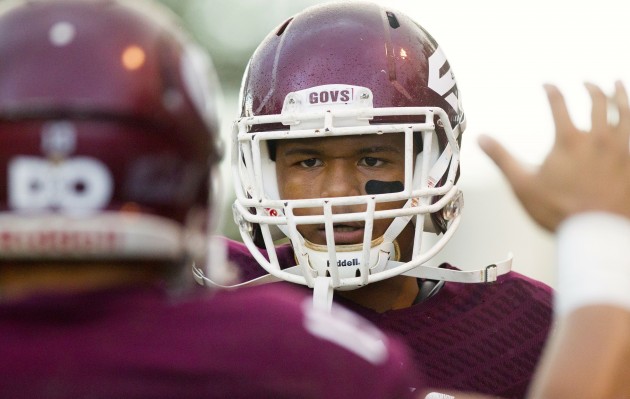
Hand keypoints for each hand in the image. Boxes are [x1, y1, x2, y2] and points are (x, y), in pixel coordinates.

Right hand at [478, 81, 629, 230]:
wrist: (596, 233)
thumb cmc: (558, 211)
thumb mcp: (522, 184)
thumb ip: (502, 158)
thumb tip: (481, 138)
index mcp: (569, 141)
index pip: (559, 104)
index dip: (552, 90)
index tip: (548, 85)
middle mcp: (598, 138)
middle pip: (598, 101)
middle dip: (592, 88)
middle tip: (587, 83)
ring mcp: (621, 149)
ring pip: (626, 112)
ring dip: (620, 95)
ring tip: (617, 85)